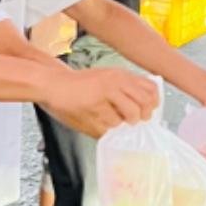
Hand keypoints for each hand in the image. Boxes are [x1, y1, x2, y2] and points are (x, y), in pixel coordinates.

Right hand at [44, 68, 158, 137]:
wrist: (53, 84)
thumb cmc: (79, 84)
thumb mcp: (106, 77)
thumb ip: (126, 87)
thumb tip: (147, 104)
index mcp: (120, 75)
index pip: (151, 89)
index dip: (153, 104)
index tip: (147, 111)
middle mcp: (115, 83)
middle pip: (144, 104)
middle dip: (141, 117)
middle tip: (133, 121)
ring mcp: (105, 96)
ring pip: (129, 117)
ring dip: (123, 124)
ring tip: (112, 122)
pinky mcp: (94, 110)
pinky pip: (110, 128)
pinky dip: (107, 130)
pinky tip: (98, 123)